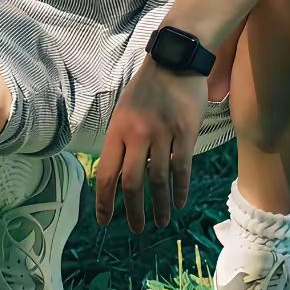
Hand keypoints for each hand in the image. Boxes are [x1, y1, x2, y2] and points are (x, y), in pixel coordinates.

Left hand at [95, 56, 207, 231]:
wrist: (175, 60)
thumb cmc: (148, 87)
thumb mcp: (124, 110)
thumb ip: (122, 140)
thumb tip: (118, 175)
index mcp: (118, 129)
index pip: (107, 173)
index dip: (104, 201)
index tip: (105, 220)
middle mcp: (137, 133)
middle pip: (132, 183)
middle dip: (133, 211)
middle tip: (137, 228)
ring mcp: (162, 132)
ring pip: (158, 179)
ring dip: (160, 206)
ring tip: (161, 221)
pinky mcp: (185, 131)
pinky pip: (182, 167)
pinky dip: (180, 189)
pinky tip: (180, 201)